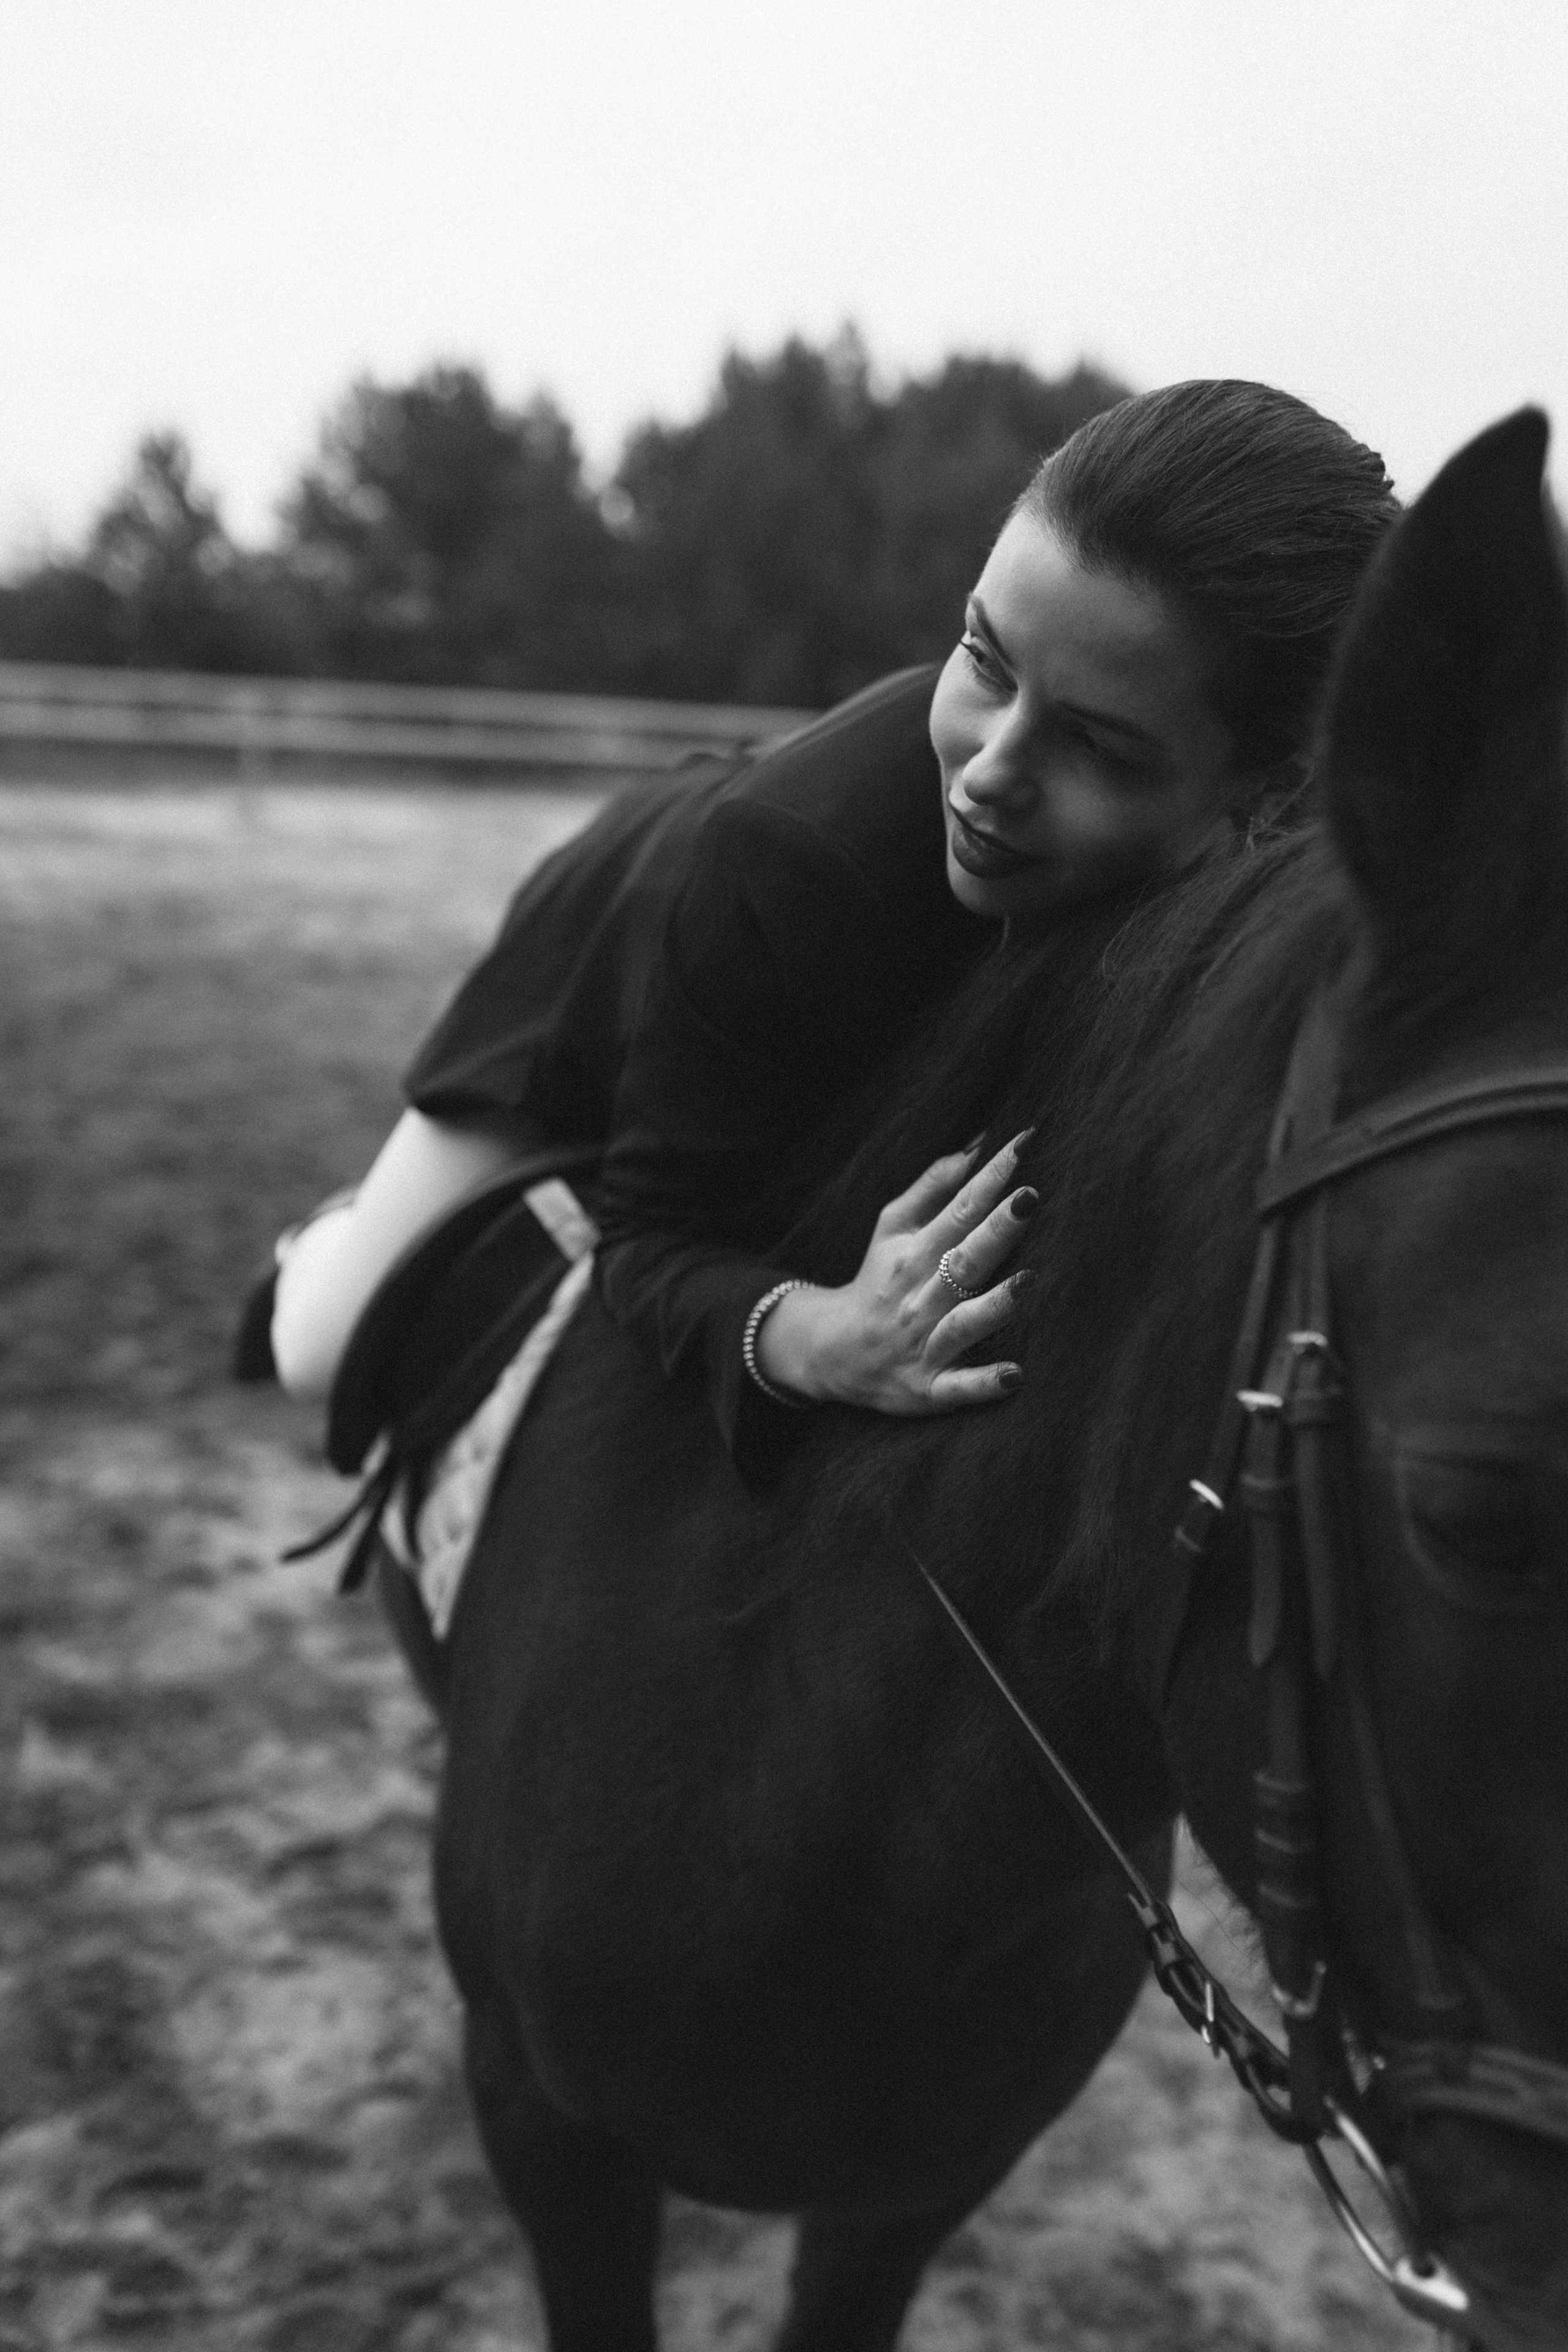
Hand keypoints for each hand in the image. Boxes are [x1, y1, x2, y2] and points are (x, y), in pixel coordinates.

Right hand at [755, 1133, 1035, 1414]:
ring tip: (1026, 1282)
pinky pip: (957, 1387)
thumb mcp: (893, 1227)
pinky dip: (983, 1383)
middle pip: (963, 1261)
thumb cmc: (880, 1280)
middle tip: (1030, 1198)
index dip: (989, 1178)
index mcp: (914, 1253)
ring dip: (993, 1306)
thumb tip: (976, 1146)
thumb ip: (933, 1187)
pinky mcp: (929, 1388)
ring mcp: (924, 1344)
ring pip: (961, 1324)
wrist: (835, 1353)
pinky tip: (1015, 1376)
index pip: (957, 1210)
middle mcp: (919, 1297)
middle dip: (995, 1231)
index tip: (1023, 1145)